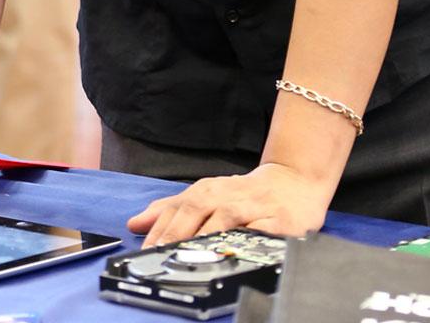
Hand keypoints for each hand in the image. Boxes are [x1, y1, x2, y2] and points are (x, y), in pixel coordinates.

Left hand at [126, 162, 334, 245]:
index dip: (160, 227)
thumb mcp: (206, 196)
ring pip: (226, 216)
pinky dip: (248, 236)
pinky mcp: (278, 219)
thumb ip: (170, 209)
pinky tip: (236, 247)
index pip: (177, 207)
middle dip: (177, 230)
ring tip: (192, 250)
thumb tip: (135, 223)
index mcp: (207, 191)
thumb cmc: (245, 193)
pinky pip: (262, 228)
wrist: (294, 181)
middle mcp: (227, 195)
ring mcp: (253, 206)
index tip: (146, 247)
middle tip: (163, 250)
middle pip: (197, 209)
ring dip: (208, 232)